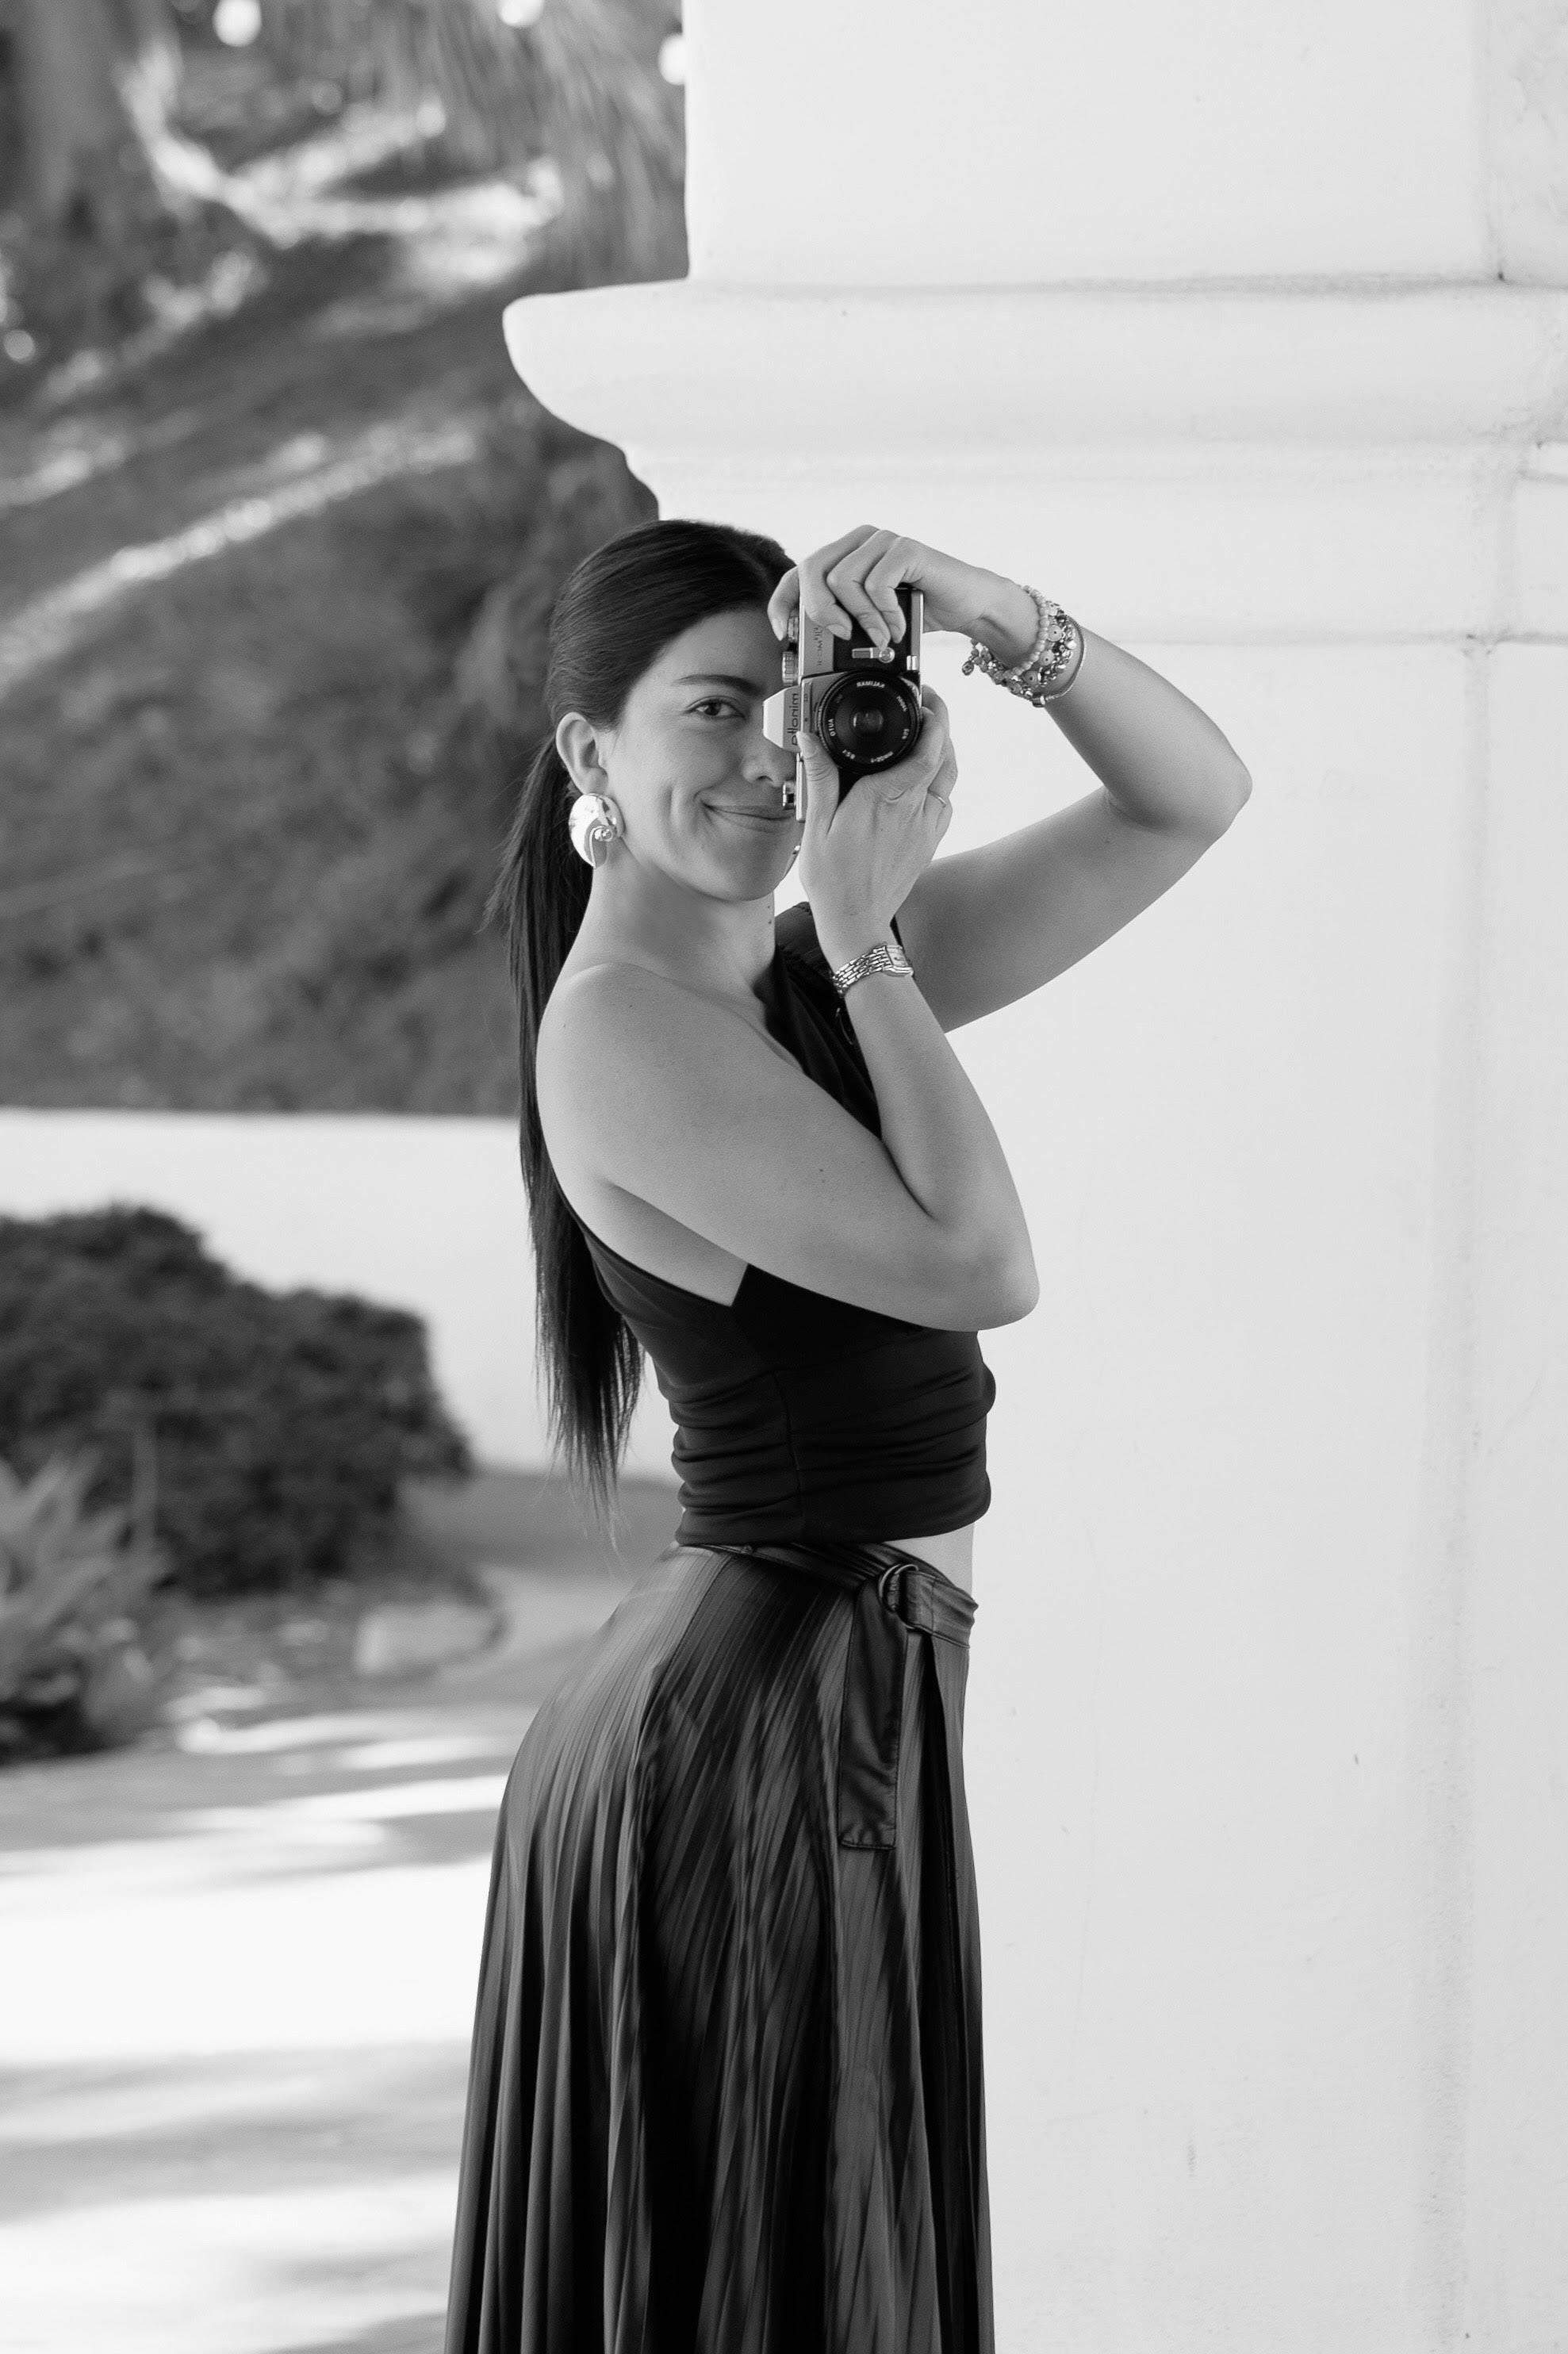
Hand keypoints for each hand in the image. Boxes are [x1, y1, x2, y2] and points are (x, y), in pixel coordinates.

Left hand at [767, 524, 1026, 653]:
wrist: (967, 605)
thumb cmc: (918, 614)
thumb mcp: (870, 623)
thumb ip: (842, 623)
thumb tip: (804, 649)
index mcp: (845, 555)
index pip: (798, 571)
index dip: (783, 600)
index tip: (783, 631)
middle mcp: (859, 541)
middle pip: (812, 570)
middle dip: (819, 611)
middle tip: (842, 636)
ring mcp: (882, 541)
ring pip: (842, 579)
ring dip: (860, 619)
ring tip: (881, 638)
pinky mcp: (905, 548)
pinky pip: (876, 583)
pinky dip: (883, 614)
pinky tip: (897, 628)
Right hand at [795, 684, 957, 963]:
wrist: (856, 922)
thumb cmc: (834, 879)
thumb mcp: (816, 823)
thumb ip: (817, 776)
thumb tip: (809, 740)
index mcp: (887, 797)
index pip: (929, 747)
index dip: (935, 717)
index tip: (925, 698)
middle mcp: (914, 810)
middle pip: (946, 756)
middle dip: (941, 727)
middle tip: (925, 709)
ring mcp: (927, 827)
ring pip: (950, 779)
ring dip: (944, 753)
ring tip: (925, 738)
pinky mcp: (930, 842)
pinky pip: (944, 803)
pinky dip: (940, 783)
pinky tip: (921, 782)